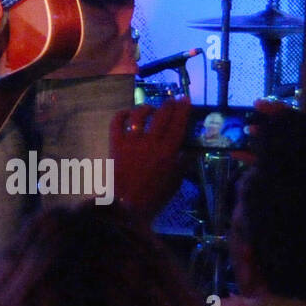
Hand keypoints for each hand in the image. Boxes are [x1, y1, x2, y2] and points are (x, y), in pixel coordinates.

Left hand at [110, 98, 188, 216]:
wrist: (126, 204)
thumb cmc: (155, 196)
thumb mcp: (175, 181)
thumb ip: (183, 163)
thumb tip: (190, 150)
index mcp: (168, 152)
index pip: (178, 124)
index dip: (183, 110)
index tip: (186, 101)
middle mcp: (150, 142)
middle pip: (161, 116)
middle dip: (168, 105)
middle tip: (172, 101)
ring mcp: (131, 141)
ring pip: (139, 115)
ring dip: (146, 108)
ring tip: (151, 108)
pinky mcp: (115, 143)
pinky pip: (117, 122)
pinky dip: (122, 114)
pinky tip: (128, 114)